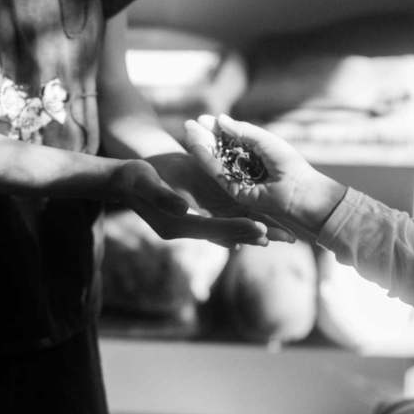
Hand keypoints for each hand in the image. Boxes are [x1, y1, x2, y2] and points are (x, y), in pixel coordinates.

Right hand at [108, 159, 269, 247]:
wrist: (125, 179)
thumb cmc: (133, 176)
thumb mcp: (144, 181)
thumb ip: (162, 196)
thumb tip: (183, 208)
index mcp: (177, 224)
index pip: (214, 228)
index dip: (238, 228)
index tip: (262, 230)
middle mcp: (189, 227)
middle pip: (229, 233)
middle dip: (257, 234)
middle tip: (287, 238)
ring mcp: (195, 221)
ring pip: (231, 228)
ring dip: (257, 230)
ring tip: (285, 234)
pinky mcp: (198, 212)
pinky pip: (226, 219)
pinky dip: (245, 221)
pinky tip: (265, 223)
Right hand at [184, 115, 346, 237]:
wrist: (301, 192)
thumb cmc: (290, 165)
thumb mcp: (266, 141)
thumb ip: (243, 131)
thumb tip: (221, 119)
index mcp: (254, 154)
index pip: (230, 140)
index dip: (216, 129)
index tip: (202, 118)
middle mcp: (243, 168)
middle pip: (219, 150)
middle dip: (204, 137)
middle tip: (188, 123)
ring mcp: (238, 180)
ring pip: (215, 161)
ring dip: (201, 146)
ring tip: (187, 130)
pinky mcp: (234, 192)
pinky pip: (217, 174)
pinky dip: (205, 160)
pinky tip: (195, 146)